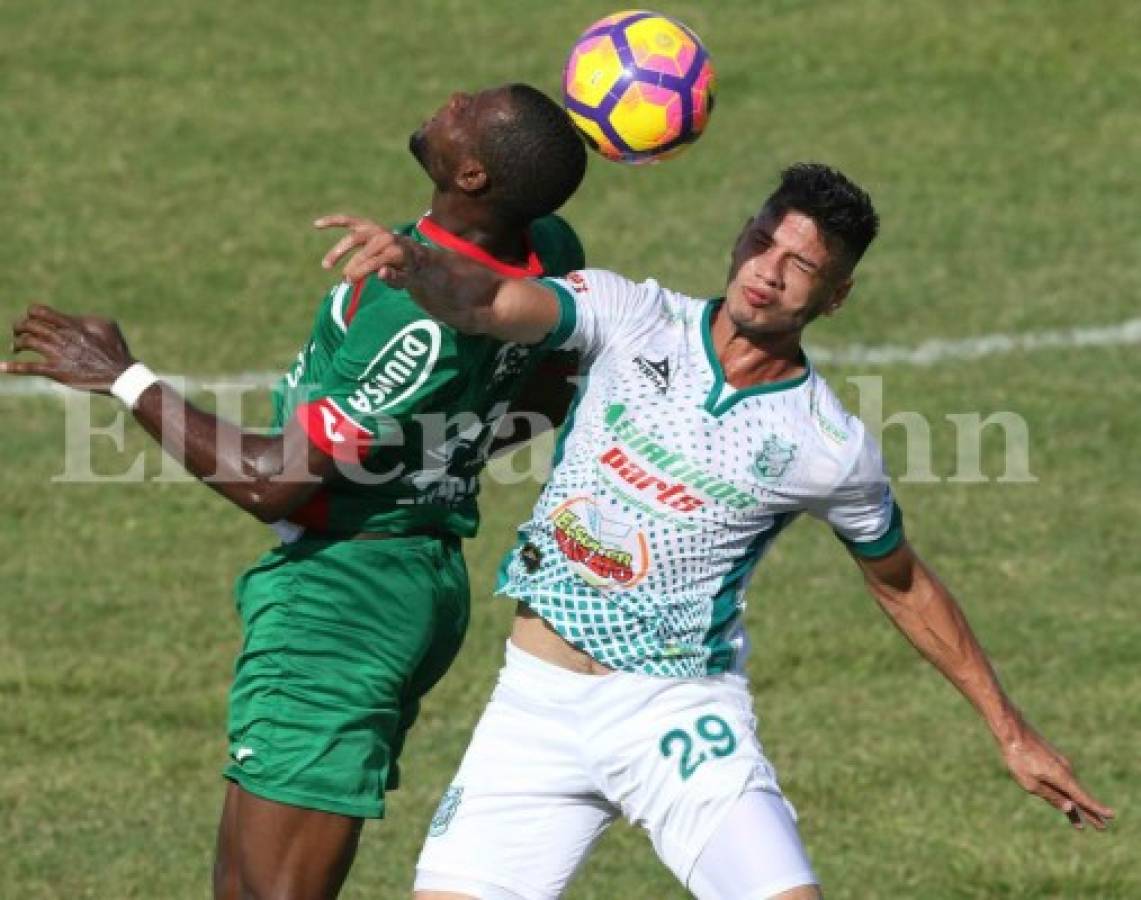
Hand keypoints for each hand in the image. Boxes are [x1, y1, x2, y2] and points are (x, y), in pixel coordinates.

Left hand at [0, 305, 134, 392]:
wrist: (120, 373)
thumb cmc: (115, 348)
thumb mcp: (105, 324)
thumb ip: (85, 318)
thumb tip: (72, 318)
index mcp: (71, 324)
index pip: (39, 311)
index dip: (31, 313)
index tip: (32, 319)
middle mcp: (61, 337)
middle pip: (29, 325)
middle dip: (19, 327)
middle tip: (19, 333)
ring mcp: (58, 354)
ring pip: (27, 342)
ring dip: (17, 343)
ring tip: (16, 348)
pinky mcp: (57, 372)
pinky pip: (30, 368)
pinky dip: (13, 368)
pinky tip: (1, 366)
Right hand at [314, 214, 415, 285]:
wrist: (411, 253)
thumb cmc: (405, 271)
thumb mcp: (404, 279)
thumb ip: (394, 277)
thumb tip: (381, 272)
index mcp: (396, 252)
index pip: (373, 262)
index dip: (360, 272)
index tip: (349, 282)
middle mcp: (385, 237)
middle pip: (362, 253)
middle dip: (352, 267)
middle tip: (344, 281)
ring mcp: (375, 230)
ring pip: (352, 239)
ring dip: (338, 251)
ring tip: (326, 265)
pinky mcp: (365, 225)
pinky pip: (347, 221)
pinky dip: (332, 221)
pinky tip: (317, 224)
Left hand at [1002, 725, 1114, 829]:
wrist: (1013, 731)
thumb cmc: (1018, 759)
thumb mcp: (1030, 783)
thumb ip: (1051, 796)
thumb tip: (1071, 809)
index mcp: (1062, 778)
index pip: (1083, 798)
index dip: (1097, 809)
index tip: (1111, 816)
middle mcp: (1066, 770)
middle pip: (1080, 796)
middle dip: (1091, 813)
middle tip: (1103, 827)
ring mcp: (1061, 764)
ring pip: (1071, 789)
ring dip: (1079, 805)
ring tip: (1086, 822)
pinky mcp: (1054, 760)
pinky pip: (1064, 781)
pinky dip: (1070, 793)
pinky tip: (1069, 801)